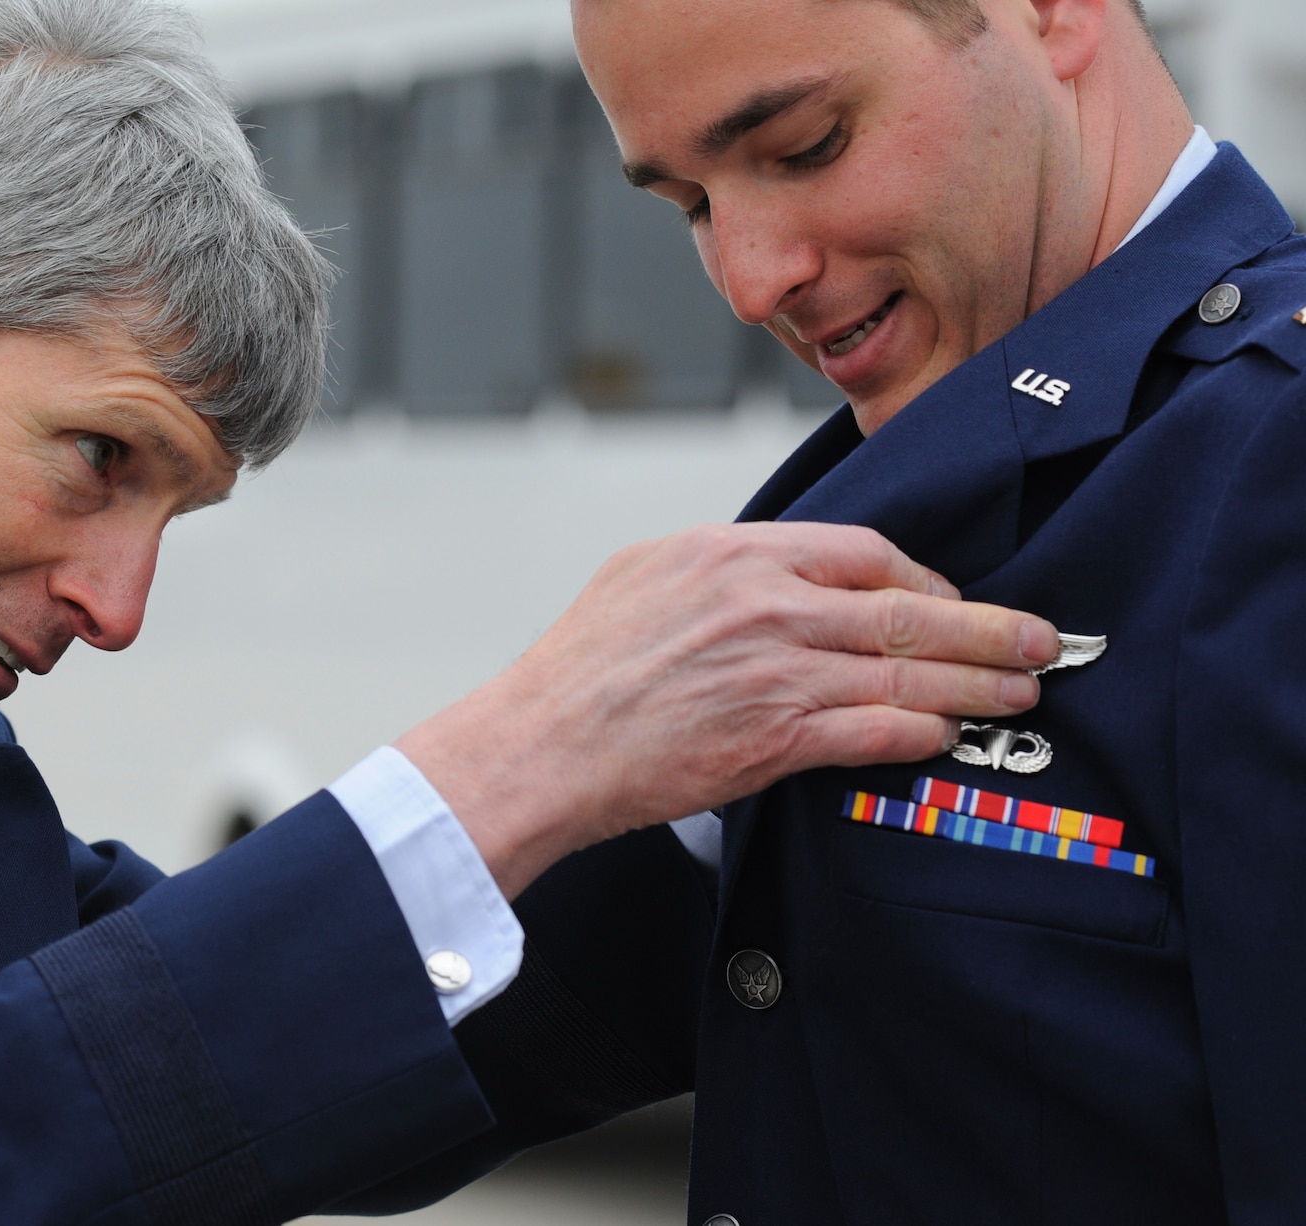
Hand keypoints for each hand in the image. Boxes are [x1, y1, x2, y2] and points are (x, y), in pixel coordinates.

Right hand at [395, 522, 1057, 897]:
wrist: (540, 744)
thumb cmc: (580, 670)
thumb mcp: (645, 578)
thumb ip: (722, 570)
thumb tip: (783, 577)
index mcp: (731, 553)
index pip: (864, 549)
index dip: (923, 579)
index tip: (950, 599)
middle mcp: (763, 602)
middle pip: (907, 607)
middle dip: (986, 627)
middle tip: (1040, 640)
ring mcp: (775, 669)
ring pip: (906, 669)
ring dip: (976, 684)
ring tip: (1020, 693)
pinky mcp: (776, 737)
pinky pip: (877, 729)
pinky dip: (922, 732)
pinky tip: (947, 736)